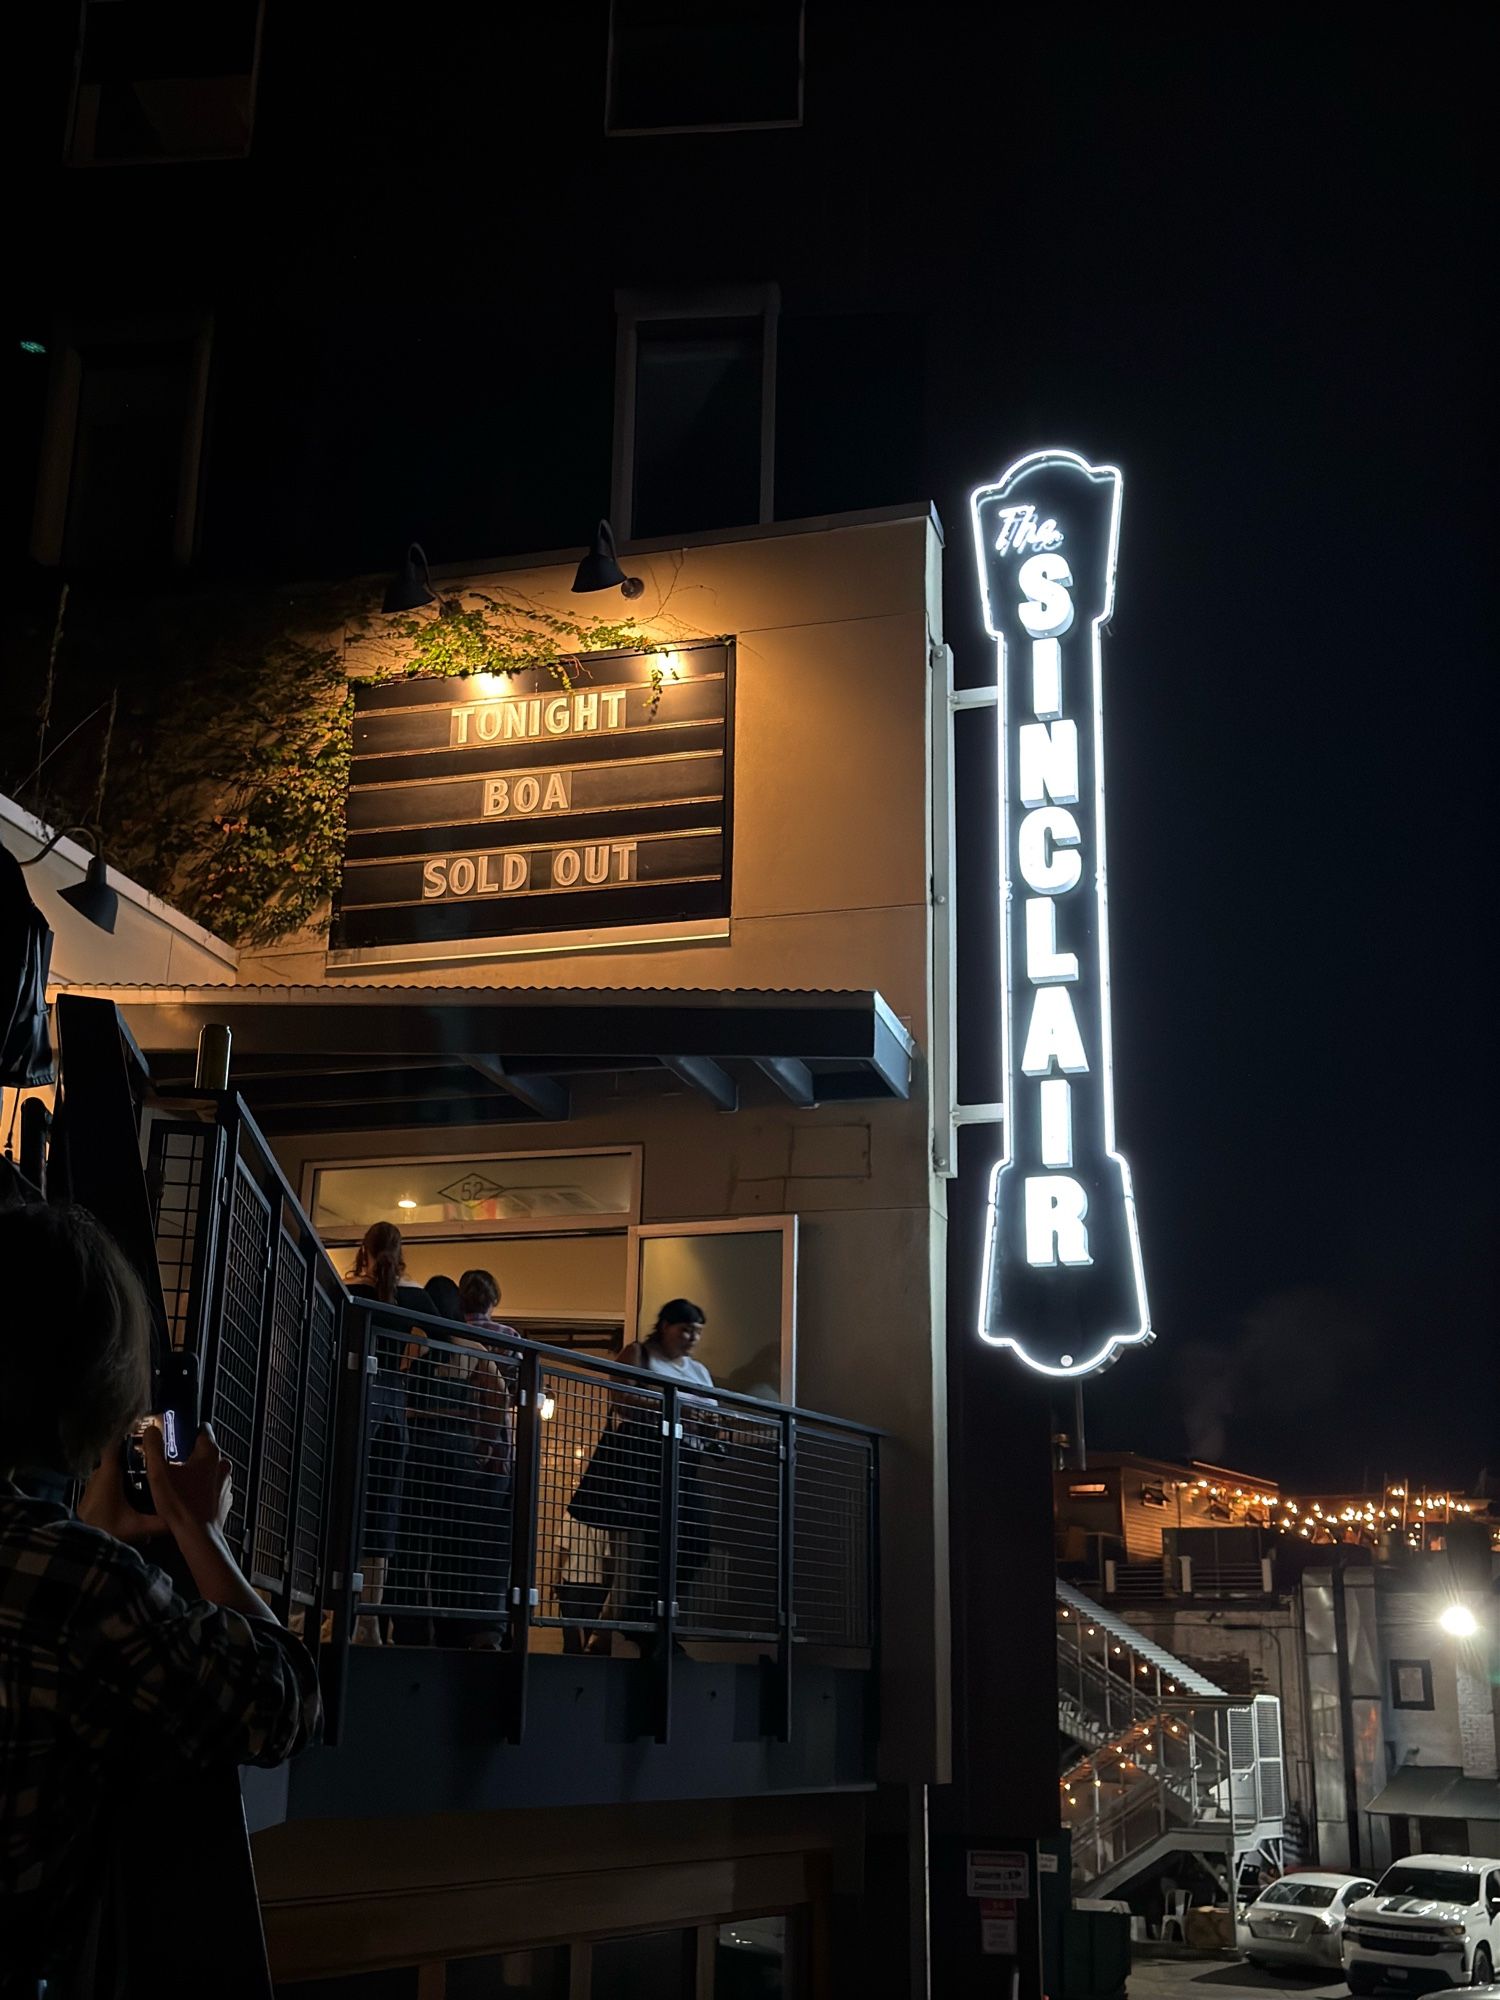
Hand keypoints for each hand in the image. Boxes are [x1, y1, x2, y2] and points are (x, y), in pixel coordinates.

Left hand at [78, 1439, 165, 1543]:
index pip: (114, 1446)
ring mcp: (90, 1488)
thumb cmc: (108, 1530)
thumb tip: (180, 1519)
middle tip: (151, 1464)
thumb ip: (160, 1523)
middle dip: (131, 1459)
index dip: (128, 1441)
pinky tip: (127, 1496)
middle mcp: (98, 1476)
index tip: (145, 1441)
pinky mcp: (87, 1500)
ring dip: (122, 1474)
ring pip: (108, 1473)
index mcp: (109, 1474)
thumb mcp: (138, 1528)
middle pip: (115, 1459)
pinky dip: (115, 1486)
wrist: (80, 1547)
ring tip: (142, 1479)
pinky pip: (103, 1485)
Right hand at [142, 1423, 233, 1539]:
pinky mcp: (224, 1499)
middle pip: (204, 1451)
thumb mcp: (158, 1473)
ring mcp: (226, 1483)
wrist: (198, 1536)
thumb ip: (154, 1447)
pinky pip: (212, 1488)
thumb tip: (152, 1430)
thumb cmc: (179, 1504)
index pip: (202, 1429)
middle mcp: (222, 1464)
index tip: (174, 1438)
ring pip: (208, 1471)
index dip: (187, 1431)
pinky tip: (188, 1498)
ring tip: (177, 1485)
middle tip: (170, 1465)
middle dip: (188, 1455)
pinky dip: (201, 1490)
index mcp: (209, 1453)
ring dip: (195, 1474)